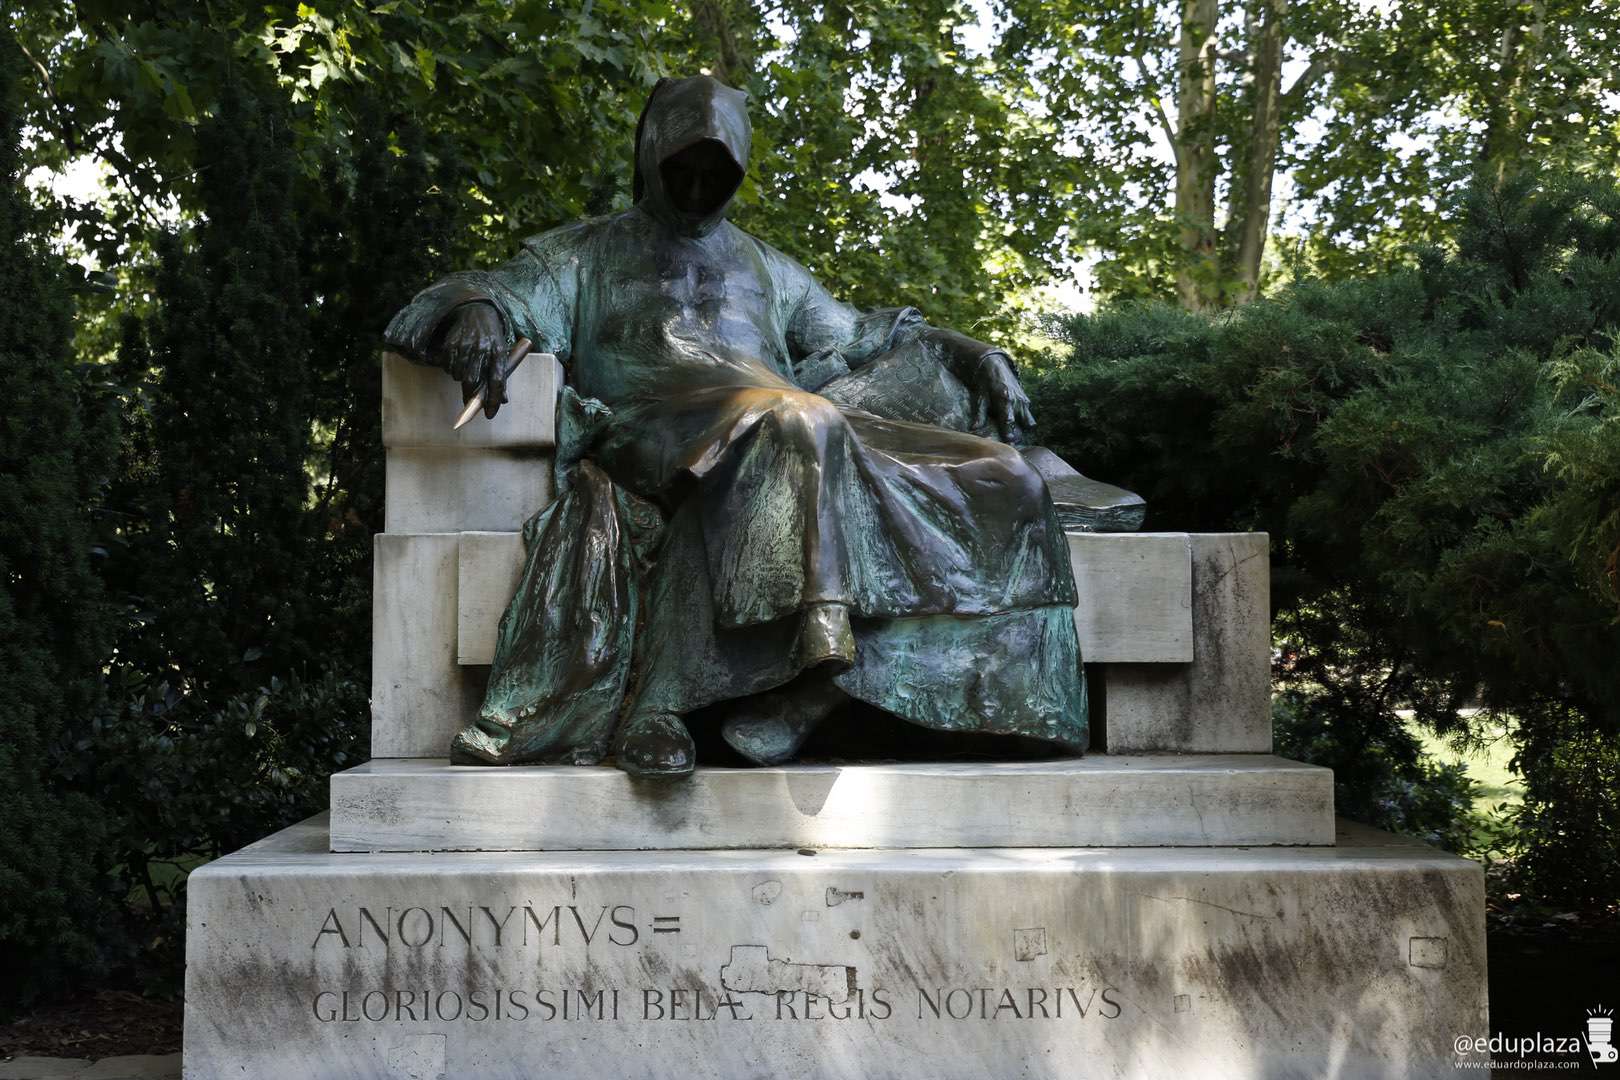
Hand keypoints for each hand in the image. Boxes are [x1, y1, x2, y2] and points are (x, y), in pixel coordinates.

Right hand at [434, 303, 509, 417]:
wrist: (476, 311)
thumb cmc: (491, 336)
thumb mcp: (501, 352)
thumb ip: (501, 375)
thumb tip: (502, 400)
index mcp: (498, 352)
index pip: (497, 381)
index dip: (493, 400)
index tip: (490, 414)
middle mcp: (482, 348)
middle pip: (473, 381)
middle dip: (470, 394)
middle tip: (469, 400)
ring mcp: (465, 345)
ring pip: (458, 375)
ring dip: (460, 379)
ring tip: (465, 371)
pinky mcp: (451, 343)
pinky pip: (448, 366)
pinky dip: (451, 369)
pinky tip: (457, 361)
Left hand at [971, 351, 1035, 443]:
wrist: (995, 366)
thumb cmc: (985, 384)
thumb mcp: (980, 398)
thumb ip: (979, 414)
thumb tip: (974, 429)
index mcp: (1004, 400)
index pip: (1009, 421)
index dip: (1009, 433)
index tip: (1009, 442)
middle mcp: (1017, 401)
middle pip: (1024, 423)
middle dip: (1019, 434)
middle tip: (1012, 442)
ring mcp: (1023, 400)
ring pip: (1029, 421)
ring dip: (1023, 429)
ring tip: (1014, 435)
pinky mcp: (1026, 400)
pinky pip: (1028, 415)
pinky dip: (1023, 422)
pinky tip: (1015, 426)